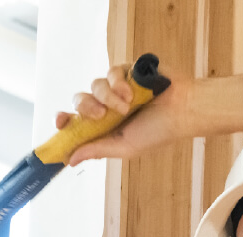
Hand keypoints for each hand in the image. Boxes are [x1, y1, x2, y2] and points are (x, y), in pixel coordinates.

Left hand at [56, 64, 194, 165]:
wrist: (183, 110)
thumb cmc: (157, 132)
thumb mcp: (124, 146)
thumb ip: (97, 150)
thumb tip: (69, 160)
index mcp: (104, 125)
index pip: (75, 121)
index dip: (63, 120)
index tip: (60, 121)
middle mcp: (106, 105)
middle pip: (80, 100)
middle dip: (85, 107)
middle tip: (100, 115)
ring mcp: (116, 87)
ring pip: (95, 85)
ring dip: (107, 97)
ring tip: (127, 106)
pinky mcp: (127, 71)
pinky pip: (111, 72)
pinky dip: (118, 83)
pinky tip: (131, 93)